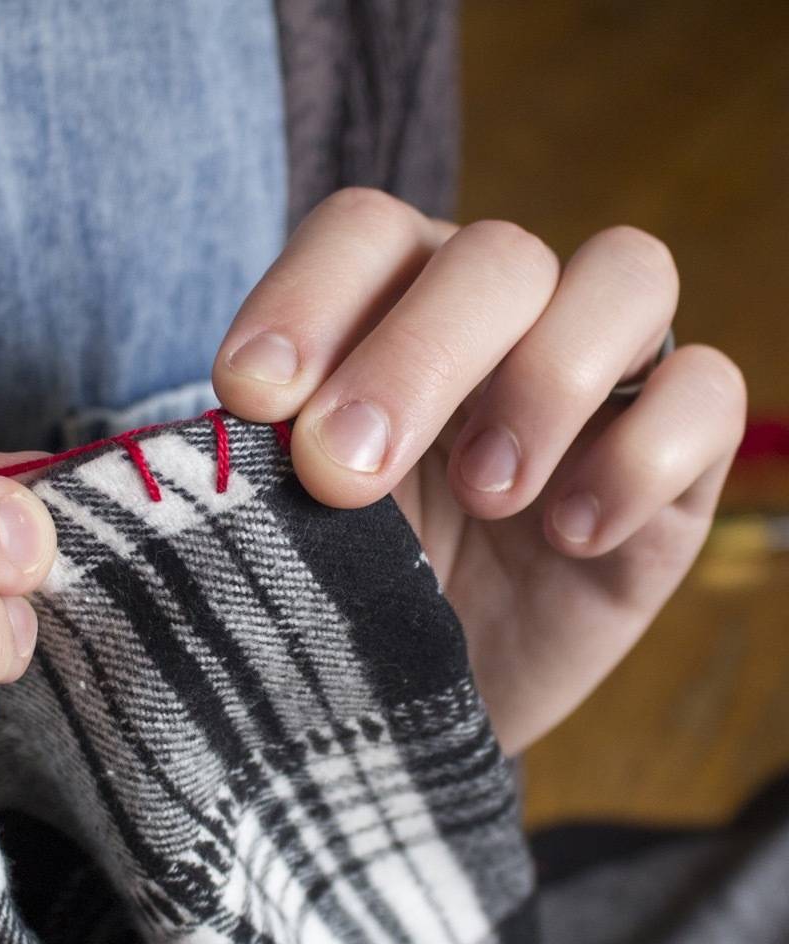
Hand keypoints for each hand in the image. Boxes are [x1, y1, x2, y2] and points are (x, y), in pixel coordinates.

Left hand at [214, 189, 746, 754]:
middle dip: (417, 359)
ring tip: (487, 495)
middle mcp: (502, 321)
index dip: (306, 297)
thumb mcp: (293, 524)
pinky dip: (642, 455)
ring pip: (628, 276)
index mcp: (391, 310)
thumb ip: (278, 457)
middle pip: (496, 253)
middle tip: (348, 473)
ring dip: (546, 382)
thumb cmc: (348, 591)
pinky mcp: (679, 463)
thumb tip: (261, 414)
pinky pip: (708, 394)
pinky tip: (570, 536)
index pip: (364, 233)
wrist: (422, 696)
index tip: (250, 398)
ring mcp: (600, 383)